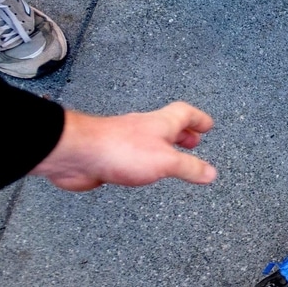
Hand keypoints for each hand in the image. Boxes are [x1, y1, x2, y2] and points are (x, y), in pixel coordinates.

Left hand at [31, 102, 217, 191]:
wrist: (78, 154)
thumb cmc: (119, 149)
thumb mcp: (166, 161)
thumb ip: (189, 168)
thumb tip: (210, 173)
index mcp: (160, 123)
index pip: (185, 113)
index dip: (198, 118)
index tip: (208, 124)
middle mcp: (143, 129)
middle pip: (167, 126)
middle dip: (183, 134)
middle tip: (193, 141)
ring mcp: (126, 141)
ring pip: (150, 140)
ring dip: (163, 147)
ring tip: (172, 158)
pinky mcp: (112, 156)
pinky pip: (133, 157)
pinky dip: (145, 162)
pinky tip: (143, 171)